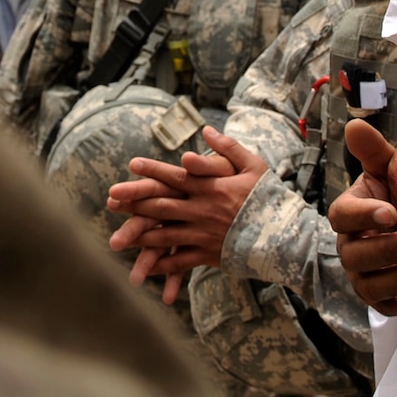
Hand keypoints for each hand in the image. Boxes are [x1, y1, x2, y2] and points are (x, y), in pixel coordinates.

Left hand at [103, 126, 267, 305]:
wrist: (284, 236)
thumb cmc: (269, 198)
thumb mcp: (253, 166)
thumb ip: (228, 148)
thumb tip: (206, 131)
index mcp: (210, 188)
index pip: (175, 176)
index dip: (152, 170)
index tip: (132, 164)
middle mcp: (202, 211)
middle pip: (162, 205)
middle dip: (134, 202)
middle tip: (112, 197)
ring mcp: (203, 235)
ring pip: (165, 235)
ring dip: (140, 235)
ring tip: (120, 234)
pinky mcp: (208, 255)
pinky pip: (180, 261)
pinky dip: (163, 264)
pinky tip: (146, 265)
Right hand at [330, 122, 396, 315]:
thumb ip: (379, 149)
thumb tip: (354, 125)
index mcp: (353, 213)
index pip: (341, 215)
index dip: (363, 214)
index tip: (392, 212)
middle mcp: (353, 246)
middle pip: (354, 254)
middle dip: (389, 248)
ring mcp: (366, 275)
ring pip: (371, 285)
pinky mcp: (385, 299)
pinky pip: (390, 307)